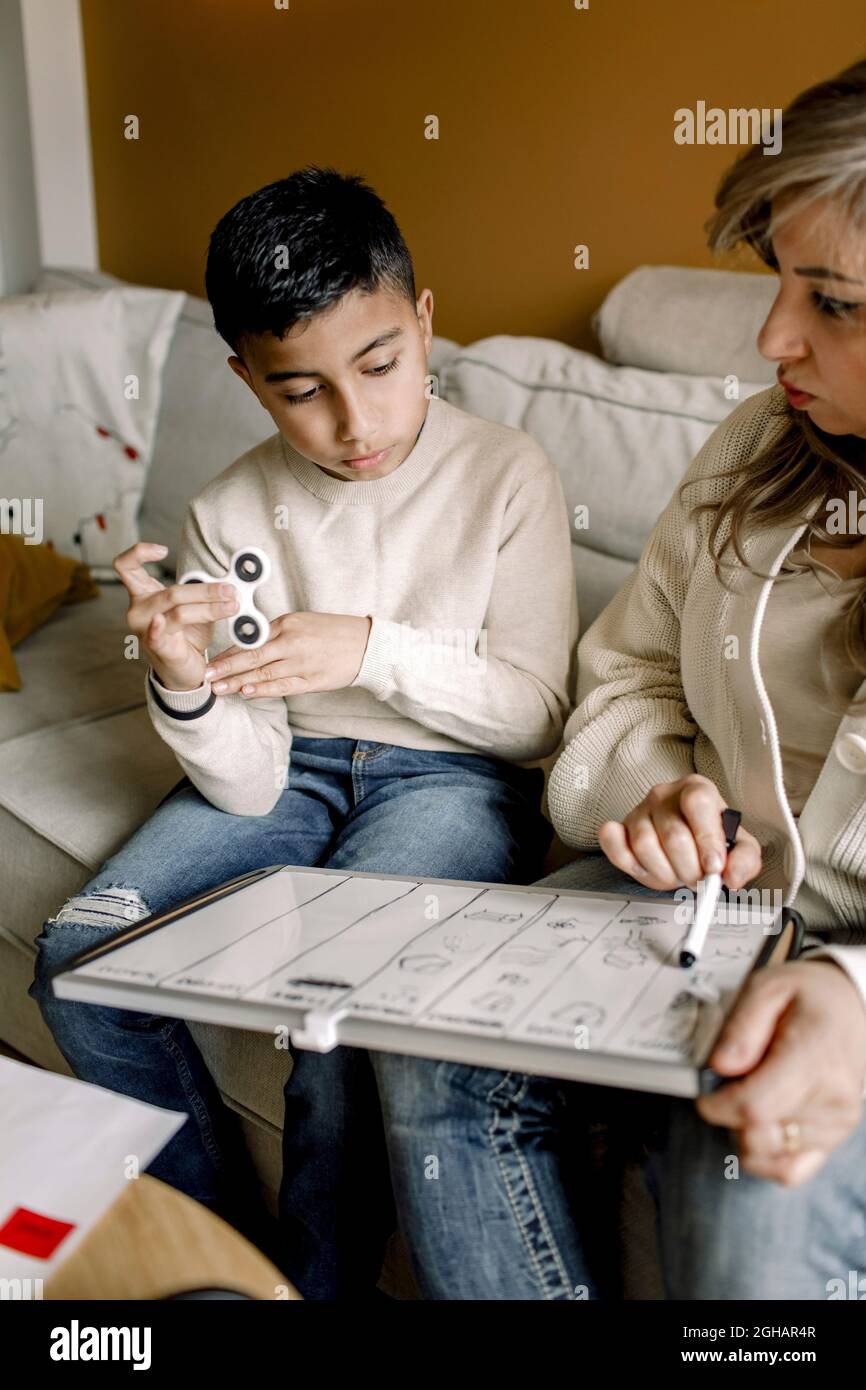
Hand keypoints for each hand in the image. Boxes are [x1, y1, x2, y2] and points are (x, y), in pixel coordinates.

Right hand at [114, 541, 240, 690]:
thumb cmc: (186, 638)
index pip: (126, 566)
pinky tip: (159, 621)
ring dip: (210, 606)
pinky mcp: (156, 648)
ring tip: (231, 605)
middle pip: (172, 591)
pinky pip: (155, 635)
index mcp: (143, 595)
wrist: (184, 672)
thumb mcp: (193, 608)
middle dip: (206, 591)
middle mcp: (139, 610)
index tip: (163, 550)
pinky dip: (156, 628)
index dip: (139, 552)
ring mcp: (145, 629)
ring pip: (178, 610)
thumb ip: (201, 594)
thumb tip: (228, 583)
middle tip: (230, 591)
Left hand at [203, 611, 372, 696]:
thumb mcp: (303, 622)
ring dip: (238, 682)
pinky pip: (283, 686)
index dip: (228, 652)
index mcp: (288, 624)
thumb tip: (250, 645)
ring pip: (263, 673)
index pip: (251, 639)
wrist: (366, 644)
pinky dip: (263, 689)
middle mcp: (292, 642)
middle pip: (252, 656)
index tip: (210, 661)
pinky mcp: (312, 679)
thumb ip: (277, 633)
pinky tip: (247, 692)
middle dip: (226, 668)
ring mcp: (302, 662)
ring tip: (219, 689)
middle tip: (206, 676)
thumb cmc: (333, 632)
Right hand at [598, 773, 761, 890]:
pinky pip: (613, 844)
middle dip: (688, 868)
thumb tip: (731, 877)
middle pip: (673, 834)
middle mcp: (665, 794)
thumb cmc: (709, 839)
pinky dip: (627, 862)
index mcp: (697, 789)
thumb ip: (744, 860)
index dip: (707, 839)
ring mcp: (638, 810)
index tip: (713, 867)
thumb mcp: (738, 846)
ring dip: (663, 872)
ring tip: (676, 874)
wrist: (685, 839)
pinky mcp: (619, 827)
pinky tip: (645, 867)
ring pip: (644, 845)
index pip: (698, 803)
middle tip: (697, 879)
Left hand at [697, 959, 865, 1185]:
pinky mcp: (835, 1138)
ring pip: (768, 1155)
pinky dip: (766, 1155)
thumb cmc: (810, 996)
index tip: (706, 1092)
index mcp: (812, 1058)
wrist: (853, 1007)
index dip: (717, 1105)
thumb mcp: (768, 987)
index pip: (754, 1107)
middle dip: (729, 1115)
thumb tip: (721, 1066)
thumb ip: (740, 1026)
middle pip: (758, 1136)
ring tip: (753, 1095)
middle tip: (731, 1085)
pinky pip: (790, 1171)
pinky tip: (762, 1126)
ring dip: (746, 1132)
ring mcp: (836, 1123)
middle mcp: (831, 1098)